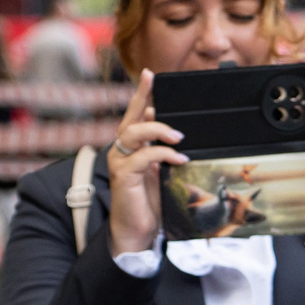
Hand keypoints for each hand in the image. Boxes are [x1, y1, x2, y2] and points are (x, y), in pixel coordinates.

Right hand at [103, 70, 182, 257]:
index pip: (136, 114)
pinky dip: (163, 154)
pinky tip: (179, 159)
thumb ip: (167, 152)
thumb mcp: (163, 171)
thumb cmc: (151, 201)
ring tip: (179, 137)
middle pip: (131, 117)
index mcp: (132, 145)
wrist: (139, 229)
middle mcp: (122, 149)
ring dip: (158, 130)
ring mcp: (120, 161)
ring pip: (134, 133)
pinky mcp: (124, 176)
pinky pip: (144, 157)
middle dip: (142, 98)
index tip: (150, 75)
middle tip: (158, 88)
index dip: (142, 94)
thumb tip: (183, 135)